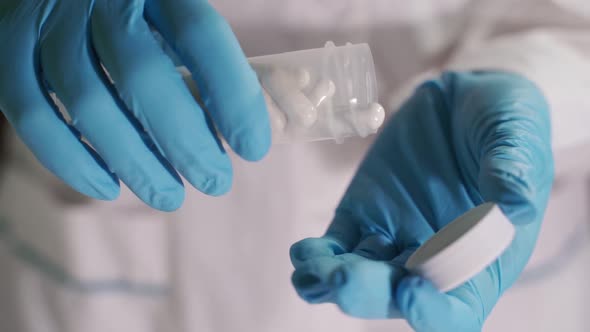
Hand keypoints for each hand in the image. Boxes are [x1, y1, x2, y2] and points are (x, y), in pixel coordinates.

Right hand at [0, 0, 269, 210]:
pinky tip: (108, 188)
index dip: (232, 96)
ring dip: (134, 162)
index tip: (252, 148)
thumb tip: (238, 126)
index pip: (200, 35)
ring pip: (87, 104)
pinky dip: (71, 160)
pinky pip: (33, 115)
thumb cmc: (131, 6)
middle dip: (185, 143)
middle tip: (215, 183)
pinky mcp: (7, 50)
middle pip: (143, 77)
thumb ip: (199, 55)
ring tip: (170, 196)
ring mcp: (46, 21)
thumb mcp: (170, 11)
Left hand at [290, 71, 553, 330]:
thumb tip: (515, 205)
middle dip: (368, 293)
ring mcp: (394, 237)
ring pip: (360, 275)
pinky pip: (337, 244)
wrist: (463, 99)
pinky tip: (303, 252)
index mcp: (481, 257)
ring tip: (312, 265)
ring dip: (332, 277)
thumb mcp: (516, 137)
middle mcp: (433, 258)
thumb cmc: (505, 124)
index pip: (457, 306)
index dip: (434, 312)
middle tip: (344, 277)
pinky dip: (318, 254)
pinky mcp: (363, 213)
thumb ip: (512, 169)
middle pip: (397, 294)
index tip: (412, 290)